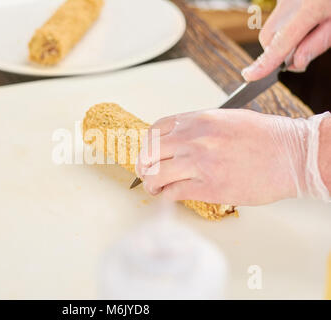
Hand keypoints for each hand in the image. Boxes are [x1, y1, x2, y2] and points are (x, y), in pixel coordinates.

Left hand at [136, 109, 329, 205]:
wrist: (292, 155)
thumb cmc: (265, 137)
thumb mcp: (227, 119)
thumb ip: (199, 127)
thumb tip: (177, 140)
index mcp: (199, 119)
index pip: (156, 130)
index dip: (148, 144)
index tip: (149, 153)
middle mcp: (195, 138)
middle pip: (149, 153)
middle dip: (143, 165)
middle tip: (145, 173)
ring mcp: (200, 163)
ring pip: (156, 174)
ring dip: (150, 184)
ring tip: (154, 188)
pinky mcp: (209, 187)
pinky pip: (173, 193)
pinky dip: (166, 196)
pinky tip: (170, 196)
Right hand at [242, 0, 330, 81]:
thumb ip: (319, 43)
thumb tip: (296, 62)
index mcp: (311, 6)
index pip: (281, 42)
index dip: (265, 62)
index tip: (250, 75)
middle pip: (268, 37)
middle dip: (277, 50)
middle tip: (303, 52)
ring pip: (273, 27)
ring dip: (284, 36)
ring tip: (312, 28)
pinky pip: (281, 15)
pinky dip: (290, 23)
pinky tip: (310, 16)